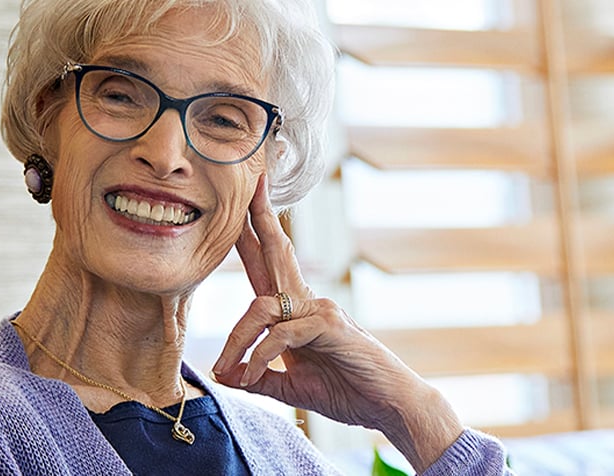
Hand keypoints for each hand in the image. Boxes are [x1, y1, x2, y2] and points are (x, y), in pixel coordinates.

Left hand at [211, 175, 464, 470]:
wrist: (389, 406)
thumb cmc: (348, 391)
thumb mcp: (293, 386)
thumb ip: (260, 377)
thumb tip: (225, 376)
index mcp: (297, 311)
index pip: (269, 266)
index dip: (254, 235)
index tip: (244, 206)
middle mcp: (308, 301)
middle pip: (276, 252)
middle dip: (257, 219)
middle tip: (248, 184)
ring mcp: (321, 310)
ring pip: (262, 306)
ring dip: (238, 338)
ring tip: (228, 370)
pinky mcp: (330, 325)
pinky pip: (282, 332)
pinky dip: (261, 354)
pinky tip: (251, 374)